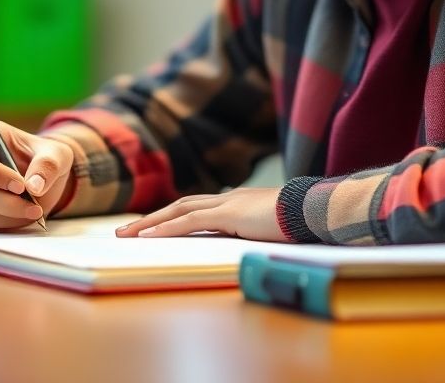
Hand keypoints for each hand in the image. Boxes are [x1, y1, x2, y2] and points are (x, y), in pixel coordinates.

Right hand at [0, 120, 73, 230]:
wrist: (34, 174)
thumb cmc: (39, 156)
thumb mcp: (55, 153)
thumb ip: (48, 164)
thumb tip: (34, 186)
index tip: (21, 186)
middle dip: (5, 202)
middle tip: (34, 206)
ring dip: (7, 216)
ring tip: (32, 211)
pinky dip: (0, 226)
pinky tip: (19, 217)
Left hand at [114, 187, 287, 242]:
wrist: (317, 210)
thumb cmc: (302, 222)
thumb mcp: (273, 230)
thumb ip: (255, 233)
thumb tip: (247, 244)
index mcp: (239, 203)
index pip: (198, 207)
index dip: (174, 217)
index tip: (153, 228)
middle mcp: (229, 199)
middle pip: (182, 205)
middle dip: (153, 218)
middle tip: (127, 231)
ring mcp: (229, 204)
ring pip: (180, 210)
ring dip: (152, 222)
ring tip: (129, 235)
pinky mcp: (230, 213)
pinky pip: (191, 220)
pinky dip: (168, 228)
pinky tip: (150, 237)